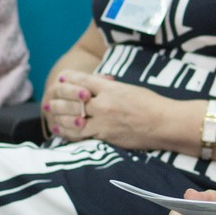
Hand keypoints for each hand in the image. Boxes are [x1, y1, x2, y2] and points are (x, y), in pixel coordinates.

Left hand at [44, 70, 171, 147]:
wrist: (165, 123)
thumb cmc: (153, 105)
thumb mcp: (131, 89)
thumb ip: (112, 88)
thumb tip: (99, 85)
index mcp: (112, 88)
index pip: (83, 80)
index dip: (69, 78)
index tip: (62, 78)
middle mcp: (104, 103)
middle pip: (72, 99)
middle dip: (58, 99)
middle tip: (50, 100)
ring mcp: (103, 120)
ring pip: (71, 118)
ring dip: (58, 115)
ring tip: (51, 114)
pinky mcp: (104, 136)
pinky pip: (79, 134)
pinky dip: (66, 131)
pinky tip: (60, 129)